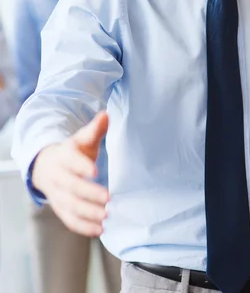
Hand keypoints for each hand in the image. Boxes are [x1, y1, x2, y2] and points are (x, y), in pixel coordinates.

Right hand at [32, 111, 109, 236]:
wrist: (47, 166)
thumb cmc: (73, 151)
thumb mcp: (82, 138)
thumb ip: (95, 129)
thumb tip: (105, 115)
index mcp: (64, 156)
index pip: (71, 161)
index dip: (81, 166)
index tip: (95, 170)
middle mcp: (58, 177)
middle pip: (71, 187)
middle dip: (89, 193)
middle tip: (108, 199)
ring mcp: (58, 195)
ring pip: (70, 206)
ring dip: (88, 213)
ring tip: (106, 216)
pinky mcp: (61, 209)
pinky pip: (70, 221)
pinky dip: (84, 227)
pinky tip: (100, 229)